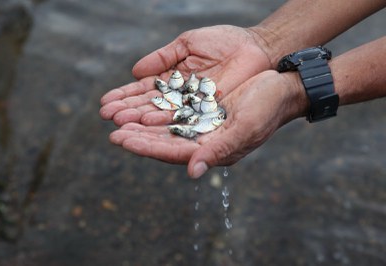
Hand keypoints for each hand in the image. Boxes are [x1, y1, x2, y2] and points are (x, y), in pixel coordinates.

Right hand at [100, 25, 271, 125]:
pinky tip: (147, 127)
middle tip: (108, 121)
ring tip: (120, 130)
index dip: (125, 98)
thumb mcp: (188, 44)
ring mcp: (194, 110)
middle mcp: (181, 100)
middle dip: (128, 116)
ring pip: (163, 120)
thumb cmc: (225, 42)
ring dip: (141, 126)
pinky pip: (184, 123)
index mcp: (173, 81)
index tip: (105, 104)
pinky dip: (165, 126)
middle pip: (150, 110)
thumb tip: (134, 72)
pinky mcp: (209, 117)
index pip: (143, 93)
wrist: (256, 48)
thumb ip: (163, 58)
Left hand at [109, 70, 306, 177]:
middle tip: (113, 131)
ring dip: (143, 124)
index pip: (172, 151)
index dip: (146, 147)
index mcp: (213, 150)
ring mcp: (202, 125)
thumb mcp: (245, 128)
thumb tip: (193, 172)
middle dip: (138, 137)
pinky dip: (157, 108)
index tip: (122, 140)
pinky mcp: (202, 109)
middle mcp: (204, 141)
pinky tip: (141, 105)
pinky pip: (174, 110)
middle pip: (164, 141)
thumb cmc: (267, 108)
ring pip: (166, 127)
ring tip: (119, 118)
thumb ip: (218, 151)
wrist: (280, 88)